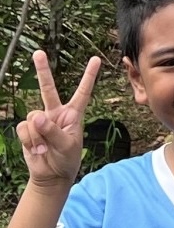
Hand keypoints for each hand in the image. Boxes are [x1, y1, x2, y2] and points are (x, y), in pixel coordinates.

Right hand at [16, 52, 101, 188]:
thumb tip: (37, 116)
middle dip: (42, 70)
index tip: (96, 59)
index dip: (88, 76)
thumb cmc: (65, 160)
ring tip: (45, 147)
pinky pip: (23, 128)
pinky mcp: (27, 129)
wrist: (51, 175)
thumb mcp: (66, 146)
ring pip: (33, 117)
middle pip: (48, 89)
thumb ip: (53, 131)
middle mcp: (56, 113)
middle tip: (38, 52)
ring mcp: (40, 121)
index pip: (82, 92)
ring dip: (38, 135)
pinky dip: (29, 140)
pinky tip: (36, 148)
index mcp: (73, 114)